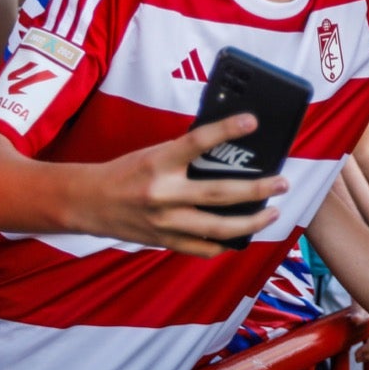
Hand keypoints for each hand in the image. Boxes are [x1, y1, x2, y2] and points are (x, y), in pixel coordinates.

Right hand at [85, 113, 286, 256]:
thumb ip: (185, 156)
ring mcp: (164, 222)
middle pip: (220, 194)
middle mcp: (163, 193)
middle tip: (281, 183)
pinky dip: (224, 244)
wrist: (87, 202)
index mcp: (159, 162)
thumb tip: (225, 152)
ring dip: (251, 223)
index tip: (253, 121)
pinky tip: (240, 238)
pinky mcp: (164, 241)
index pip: (198, 141)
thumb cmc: (124, 172)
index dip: (227, 130)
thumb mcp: (153, 153)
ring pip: (218, 228)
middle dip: (257, 190)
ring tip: (272, 212)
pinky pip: (202, 248)